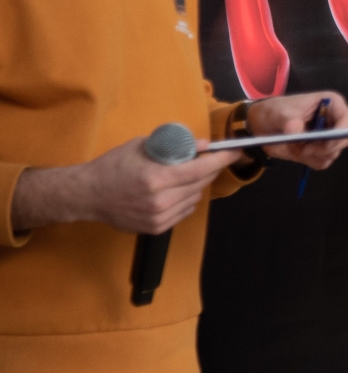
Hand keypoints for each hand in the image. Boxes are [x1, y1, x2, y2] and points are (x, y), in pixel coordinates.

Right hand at [12, 137, 242, 234]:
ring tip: (188, 174)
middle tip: (214, 159)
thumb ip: (174, 145)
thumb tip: (204, 145)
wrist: (87, 195)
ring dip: (198, 184)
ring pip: (195, 198)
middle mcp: (159, 201)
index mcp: (155, 178)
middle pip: (201, 184)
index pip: (200, 169)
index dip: (221, 160)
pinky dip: (187, 198)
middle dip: (211, 169)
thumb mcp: (141, 146)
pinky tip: (177, 190)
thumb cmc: (112, 166)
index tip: (235, 151)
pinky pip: (185, 211)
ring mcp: (158, 217)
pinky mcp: (156, 227)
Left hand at [246, 92, 347, 169]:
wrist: (263, 126)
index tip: (325, 143)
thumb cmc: (275, 112)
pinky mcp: (322, 151)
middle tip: (305, 148)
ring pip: (333, 153)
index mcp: (331, 105)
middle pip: (344, 140)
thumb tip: (295, 129)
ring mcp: (329, 137)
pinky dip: (310, 160)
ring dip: (314, 154)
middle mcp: (334, 121)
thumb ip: (287, 120)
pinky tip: (298, 151)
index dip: (341, 133)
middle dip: (324, 147)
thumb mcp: (279, 113)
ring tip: (297, 146)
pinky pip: (323, 162)